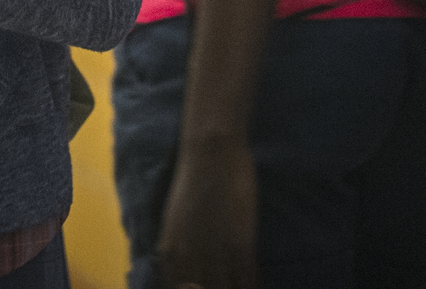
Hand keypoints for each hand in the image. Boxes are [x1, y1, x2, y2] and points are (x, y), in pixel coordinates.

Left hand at [156, 138, 259, 288]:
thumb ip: (176, 247)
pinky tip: (255, 286)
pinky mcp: (240, 244)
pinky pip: (247, 281)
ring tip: (239, 286)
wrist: (210, 151)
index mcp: (170, 250)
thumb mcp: (174, 219)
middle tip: (226, 285)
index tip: (202, 288)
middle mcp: (189, 257)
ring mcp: (215, 252)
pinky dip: (251, 287)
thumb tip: (180, 269)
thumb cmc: (193, 180)